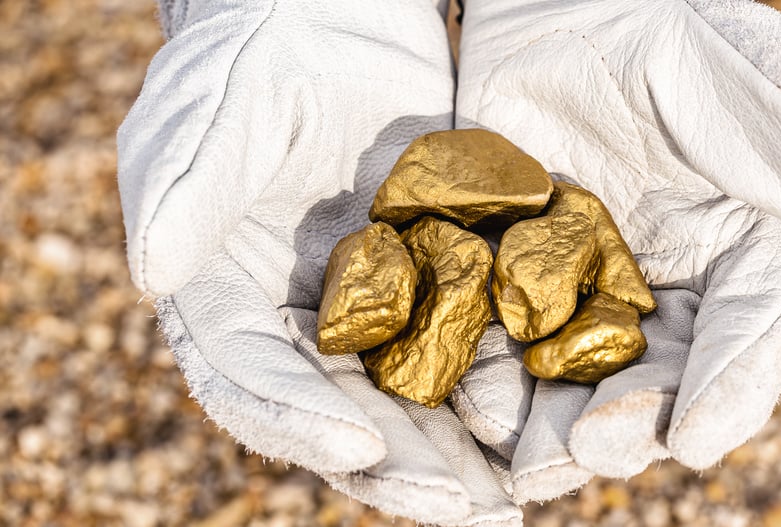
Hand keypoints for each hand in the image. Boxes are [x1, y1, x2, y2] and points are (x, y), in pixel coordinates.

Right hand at [118, 1, 519, 523]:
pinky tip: (552, 416)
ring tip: (515, 499)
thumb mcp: (219, 108)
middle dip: (403, 467)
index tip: (360, 444)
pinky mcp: (437, 280)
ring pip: (415, 399)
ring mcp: (372, 308)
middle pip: (342, 413)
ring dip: (463, 454)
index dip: (296, 418)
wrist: (334, 10)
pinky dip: (508, 385)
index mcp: (227, 296)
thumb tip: (148, 272)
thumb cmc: (258, 50)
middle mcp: (300, 321)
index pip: (250, 377)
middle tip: (466, 510)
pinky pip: (472, 345)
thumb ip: (186, 185)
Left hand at [449, 0, 780, 501]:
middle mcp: (673, 285)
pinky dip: (493, 375)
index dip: (731, 386)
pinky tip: (471, 401)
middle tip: (598, 451)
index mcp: (741, 246)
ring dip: (559, 423)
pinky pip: (507, 342)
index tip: (700, 438)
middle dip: (636, 419)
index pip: (751, 325)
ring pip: (584, 375)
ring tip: (533, 460)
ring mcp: (591, 292)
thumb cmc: (649, 22)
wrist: (546, 9)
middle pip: (666, 372)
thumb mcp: (718, 62)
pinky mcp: (519, 284)